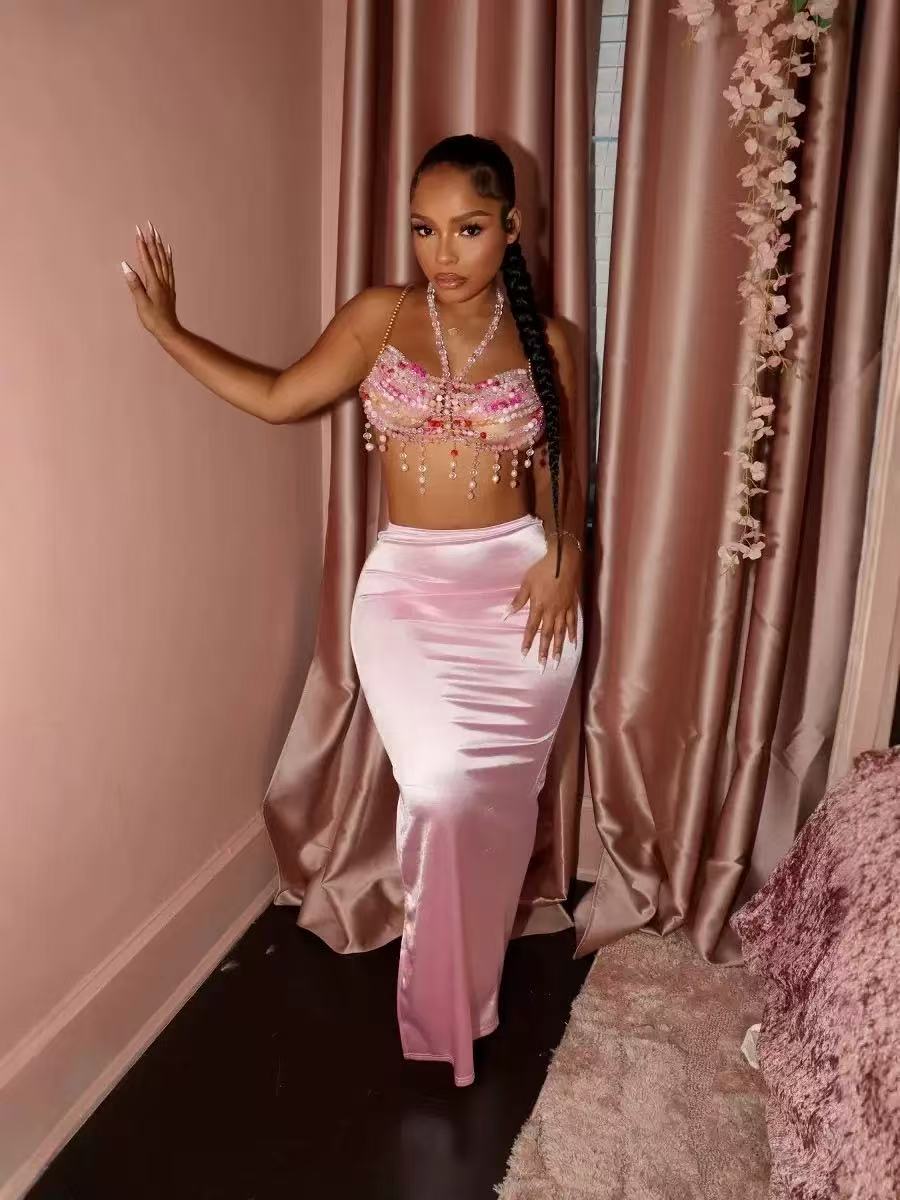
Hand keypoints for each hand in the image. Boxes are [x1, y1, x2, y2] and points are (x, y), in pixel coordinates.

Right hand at [121, 220, 178, 338]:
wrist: (169, 331)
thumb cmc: (153, 319)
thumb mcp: (141, 303)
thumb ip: (134, 284)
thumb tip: (126, 266)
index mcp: (154, 283)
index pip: (146, 259)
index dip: (141, 244)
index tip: (138, 231)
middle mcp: (162, 280)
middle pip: (156, 256)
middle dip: (151, 239)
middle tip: (148, 225)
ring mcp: (167, 283)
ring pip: (164, 260)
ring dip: (159, 245)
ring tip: (157, 232)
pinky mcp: (170, 288)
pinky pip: (170, 268)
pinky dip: (168, 257)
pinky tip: (168, 250)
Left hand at [504, 540, 580, 669]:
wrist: (563, 560)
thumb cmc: (542, 569)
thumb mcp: (526, 583)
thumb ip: (517, 601)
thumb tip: (505, 615)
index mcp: (539, 606)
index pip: (531, 628)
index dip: (527, 642)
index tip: (524, 655)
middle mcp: (552, 611)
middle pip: (547, 635)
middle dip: (544, 652)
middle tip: (543, 667)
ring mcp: (563, 609)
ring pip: (561, 632)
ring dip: (558, 648)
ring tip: (556, 662)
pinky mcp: (572, 605)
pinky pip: (573, 622)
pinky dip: (573, 633)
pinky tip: (572, 643)